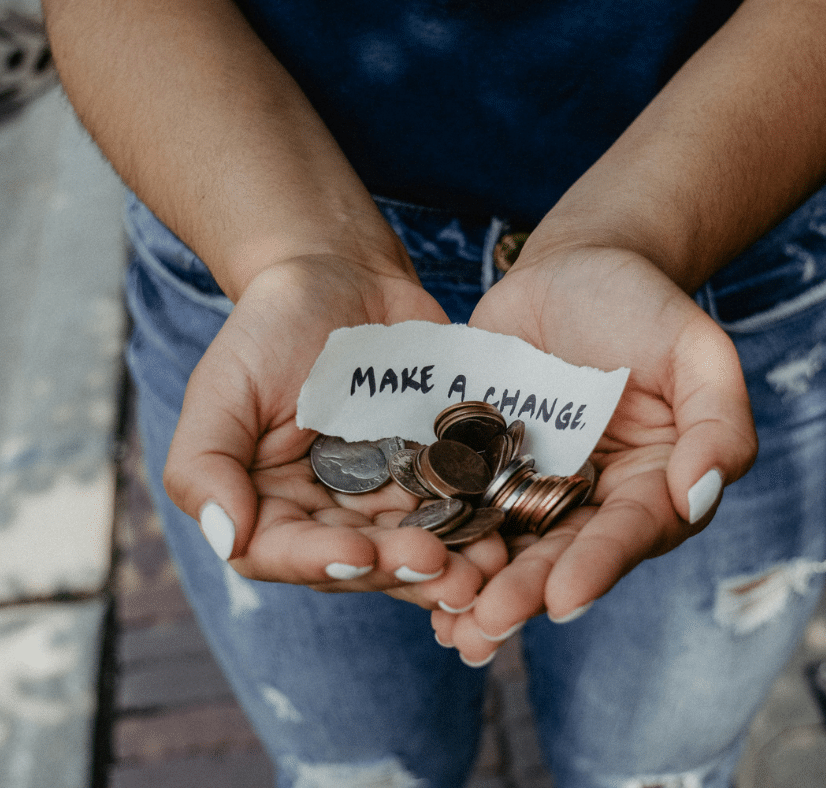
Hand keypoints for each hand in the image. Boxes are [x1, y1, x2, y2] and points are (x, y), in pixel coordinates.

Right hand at [163, 256, 506, 610]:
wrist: (343, 277)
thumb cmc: (271, 328)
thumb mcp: (223, 387)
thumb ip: (204, 464)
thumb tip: (226, 537)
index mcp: (269, 504)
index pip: (284, 553)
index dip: (321, 562)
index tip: (361, 554)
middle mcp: (327, 513)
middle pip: (360, 561)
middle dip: (400, 569)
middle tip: (442, 569)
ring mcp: (385, 496)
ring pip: (414, 546)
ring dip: (451, 566)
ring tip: (485, 569)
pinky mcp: (433, 472)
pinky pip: (456, 507)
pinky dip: (478, 524)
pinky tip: (505, 535)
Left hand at [433, 245, 757, 662]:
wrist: (573, 269)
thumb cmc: (643, 305)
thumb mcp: (696, 350)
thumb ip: (718, 422)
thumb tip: (698, 495)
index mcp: (652, 484)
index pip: (630, 532)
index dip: (599, 566)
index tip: (564, 598)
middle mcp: (593, 499)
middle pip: (562, 553)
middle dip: (526, 592)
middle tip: (487, 625)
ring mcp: (533, 484)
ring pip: (508, 545)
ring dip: (478, 586)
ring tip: (448, 625)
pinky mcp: (483, 464)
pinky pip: (461, 505)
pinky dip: (441, 538)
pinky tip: (410, 571)